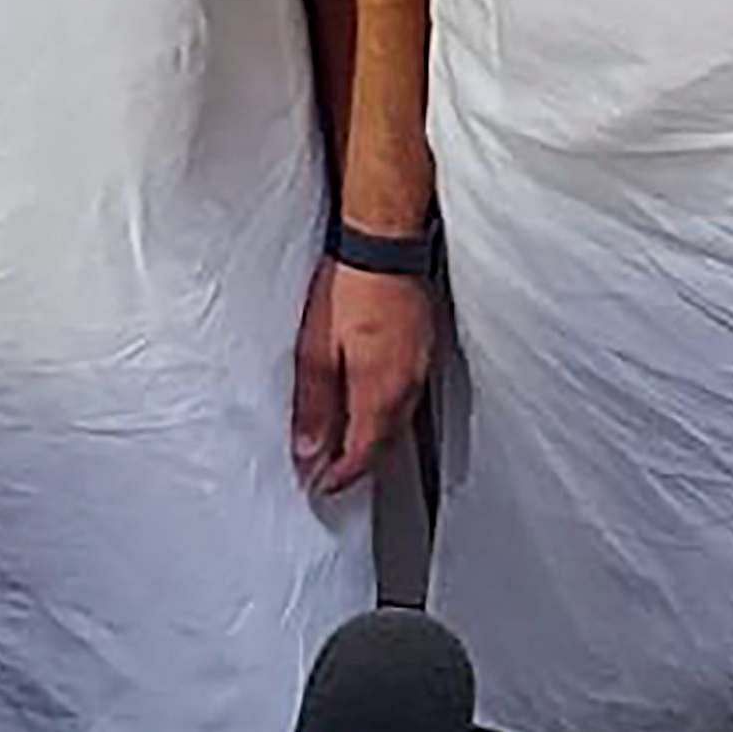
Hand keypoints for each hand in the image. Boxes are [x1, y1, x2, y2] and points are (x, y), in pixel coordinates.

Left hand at [289, 256, 433, 495]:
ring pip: (398, 422)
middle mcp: (406, 386)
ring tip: (348, 446)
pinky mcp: (423, 347)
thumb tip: (309, 448)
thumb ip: (314, 406)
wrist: (383, 245)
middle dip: (358, 466)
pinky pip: (407, 396)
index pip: (362, 455)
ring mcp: (419, 366)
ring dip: (373, 440)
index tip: (321, 486)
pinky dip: (387, 412)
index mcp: (379, 393)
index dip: (340, 477)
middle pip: (384, 445)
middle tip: (331, 475)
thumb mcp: (316, 351)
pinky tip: (372, 405)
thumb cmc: (351, 289)